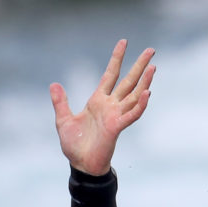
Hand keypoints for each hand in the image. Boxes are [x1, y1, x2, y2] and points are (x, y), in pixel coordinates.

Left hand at [50, 39, 155, 175]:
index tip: (124, 42)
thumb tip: (54, 84)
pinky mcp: (117, 127)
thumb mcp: (63, 120)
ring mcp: (115, 116)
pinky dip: (140, 104)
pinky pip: (132, 114)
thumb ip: (60, 102)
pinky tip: (148, 92)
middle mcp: (110, 106)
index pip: (110, 74)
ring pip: (134, 95)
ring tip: (154, 67)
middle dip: (139, 65)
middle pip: (128, 81)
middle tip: (151, 50)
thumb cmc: (74, 145)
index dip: (117, 58)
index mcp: (98, 101)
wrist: (80, 164)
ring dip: (145, 82)